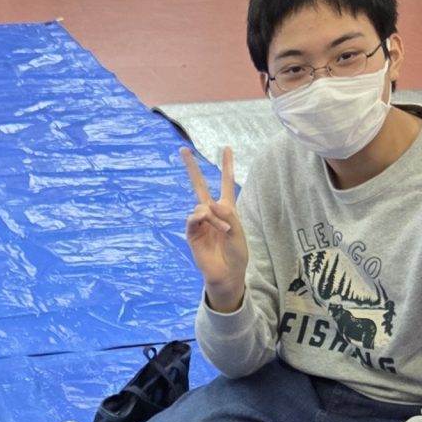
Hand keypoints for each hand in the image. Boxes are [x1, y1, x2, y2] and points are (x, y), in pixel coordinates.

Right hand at [181, 146, 248, 311]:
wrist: (228, 273)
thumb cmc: (236, 253)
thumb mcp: (238, 231)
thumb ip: (226, 214)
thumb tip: (207, 203)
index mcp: (226, 209)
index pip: (226, 183)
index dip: (227, 166)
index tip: (227, 148)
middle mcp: (211, 213)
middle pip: (199, 186)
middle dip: (191, 168)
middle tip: (183, 150)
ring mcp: (200, 223)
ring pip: (201, 207)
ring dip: (213, 217)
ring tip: (223, 231)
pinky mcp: (192, 234)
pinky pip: (193, 219)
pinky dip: (202, 220)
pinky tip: (207, 223)